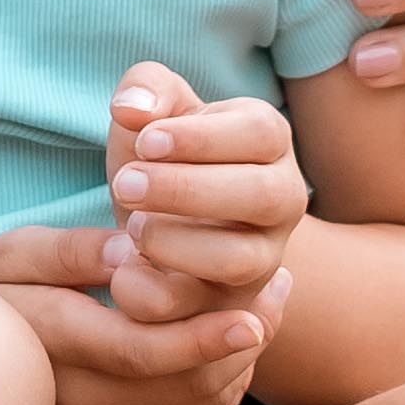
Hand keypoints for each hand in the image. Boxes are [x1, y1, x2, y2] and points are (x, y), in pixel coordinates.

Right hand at [0, 227, 279, 404]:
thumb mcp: (10, 253)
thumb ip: (71, 250)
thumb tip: (131, 251)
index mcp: (50, 345)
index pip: (142, 352)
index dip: (207, 336)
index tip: (256, 311)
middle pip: (186, 383)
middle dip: (244, 337)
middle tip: (278, 284)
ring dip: (243, 360)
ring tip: (265, 304)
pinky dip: (225, 386)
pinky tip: (231, 343)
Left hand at [97, 62, 306, 324]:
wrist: (160, 215)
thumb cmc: (161, 152)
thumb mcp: (154, 111)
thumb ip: (145, 90)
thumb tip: (131, 108)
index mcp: (267, 140)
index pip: (259, 133)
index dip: (200, 139)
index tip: (145, 141)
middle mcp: (281, 199)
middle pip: (262, 196)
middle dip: (187, 190)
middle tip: (125, 183)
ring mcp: (263, 256)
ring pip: (241, 262)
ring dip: (177, 245)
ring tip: (132, 228)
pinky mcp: (232, 305)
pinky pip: (202, 314)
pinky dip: (156, 294)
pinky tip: (123, 270)